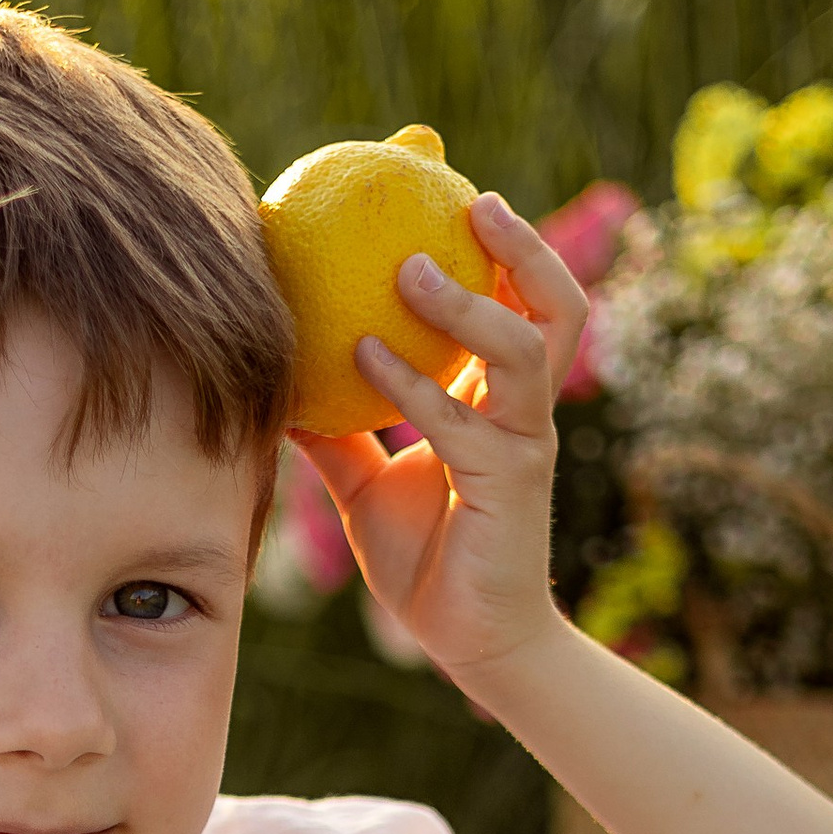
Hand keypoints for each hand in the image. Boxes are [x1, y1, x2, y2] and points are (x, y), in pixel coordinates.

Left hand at [290, 195, 586, 690]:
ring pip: (524, 349)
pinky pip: (462, 421)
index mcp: (503, 400)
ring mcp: (525, 445)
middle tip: (473, 197)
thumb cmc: (427, 561)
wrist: (473, 643)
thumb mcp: (365, 483)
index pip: (518, 304)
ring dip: (470, 303)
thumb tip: (274, 377)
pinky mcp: (509, 484)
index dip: (502, 247)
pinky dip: (412, 384)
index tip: (454, 189)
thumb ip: (334, 429)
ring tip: (413, 268)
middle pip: (558, 306)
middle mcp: (526, 411)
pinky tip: (363, 355)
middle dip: (527, 246)